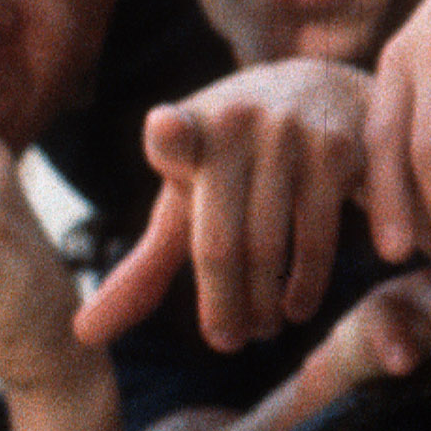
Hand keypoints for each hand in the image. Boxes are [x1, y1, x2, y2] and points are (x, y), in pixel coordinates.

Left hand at [76, 59, 374, 352]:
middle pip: (224, 240)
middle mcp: (240, 123)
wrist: (322, 89)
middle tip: (231, 341)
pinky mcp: (346, 147)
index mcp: (189, 130)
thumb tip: (84, 335)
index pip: (172, 134)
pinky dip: (324, 273)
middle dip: (227, 306)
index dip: (171, 135)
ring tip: (271, 325)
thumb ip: (145, 263)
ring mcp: (297, 134)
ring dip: (276, 302)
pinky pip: (332, 228)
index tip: (168, 130)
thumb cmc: (236, 160)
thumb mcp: (187, 197)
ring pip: (281, 244)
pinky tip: (317, 296)